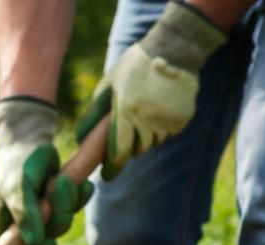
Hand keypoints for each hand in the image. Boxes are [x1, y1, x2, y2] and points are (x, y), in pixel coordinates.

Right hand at [0, 97, 92, 244]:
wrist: (29, 138)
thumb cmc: (17, 162)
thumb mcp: (17, 188)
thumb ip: (25, 215)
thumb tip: (33, 243)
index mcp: (6, 221)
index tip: (50, 242)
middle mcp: (24, 219)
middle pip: (46, 236)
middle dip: (59, 218)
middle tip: (59, 190)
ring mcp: (42, 210)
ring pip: (63, 221)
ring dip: (69, 202)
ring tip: (64, 179)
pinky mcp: (58, 198)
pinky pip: (75, 206)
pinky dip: (81, 196)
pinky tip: (82, 183)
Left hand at [76, 1, 226, 179]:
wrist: (174, 48)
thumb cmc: (136, 64)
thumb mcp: (110, 82)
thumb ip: (96, 110)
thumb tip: (81, 137)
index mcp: (126, 109)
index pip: (119, 149)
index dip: (113, 165)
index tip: (107, 174)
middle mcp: (147, 117)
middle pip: (138, 149)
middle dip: (131, 147)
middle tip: (130, 133)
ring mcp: (167, 118)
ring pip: (155, 142)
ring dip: (149, 136)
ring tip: (147, 114)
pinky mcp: (183, 117)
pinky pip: (170, 133)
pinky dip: (164, 127)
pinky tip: (162, 109)